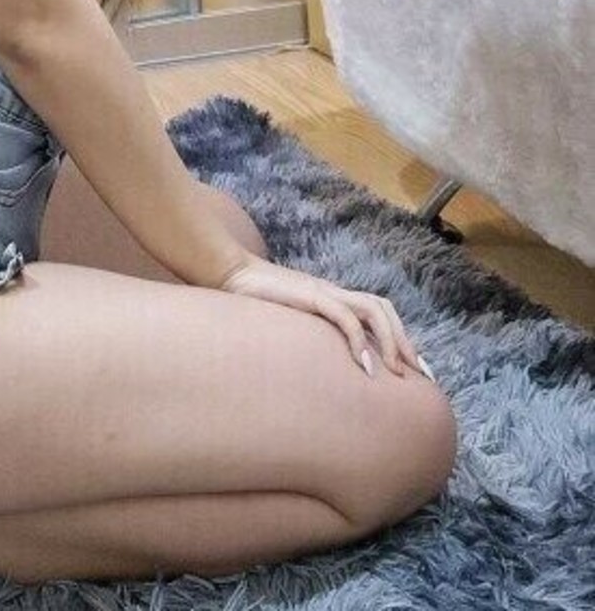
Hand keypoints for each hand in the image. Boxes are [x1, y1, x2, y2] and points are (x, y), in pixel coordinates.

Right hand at [221, 253, 431, 380]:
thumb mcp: (286, 323)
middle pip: (383, 308)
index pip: (377, 312)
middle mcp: (333, 293)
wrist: (228, 273)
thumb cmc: (253, 302)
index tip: (415, 369)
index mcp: (331, 298)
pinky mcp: (310, 296)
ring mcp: (323, 292)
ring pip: (374, 308)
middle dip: (405, 341)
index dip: (399, 337)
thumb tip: (315, 367)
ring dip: (391, 340)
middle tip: (419, 376)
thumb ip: (304, 336)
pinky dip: (359, 339)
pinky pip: (344, 315)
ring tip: (397, 372)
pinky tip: (364, 366)